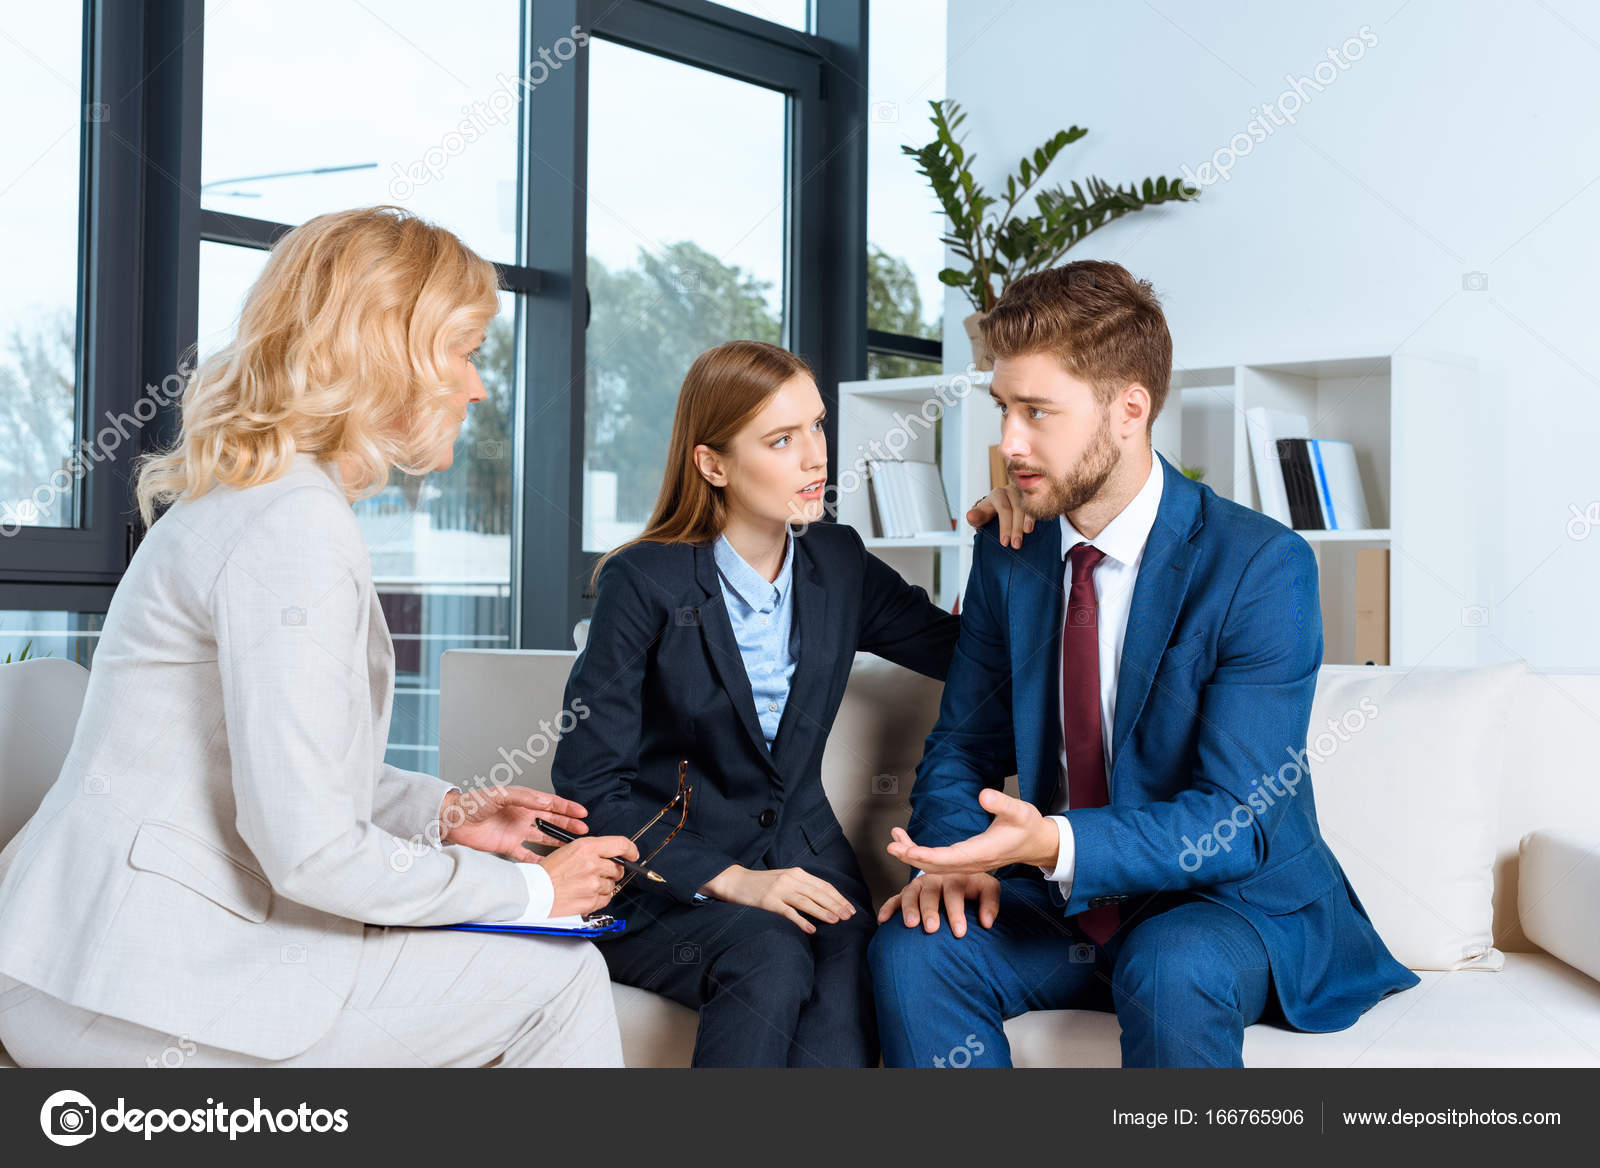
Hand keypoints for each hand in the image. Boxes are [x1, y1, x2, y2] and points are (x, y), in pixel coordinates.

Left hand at [440, 785, 587, 854]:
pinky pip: (527, 855)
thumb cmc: (472, 803)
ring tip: (573, 845)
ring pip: (543, 837)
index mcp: (523, 801)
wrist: (453, 820)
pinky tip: (549, 865)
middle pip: (551, 820)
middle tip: (584, 830)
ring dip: (557, 840)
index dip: (567, 808)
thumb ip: (523, 797)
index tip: (582, 813)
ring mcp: (516, 832)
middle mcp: (522, 816)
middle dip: (568, 824)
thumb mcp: (500, 794)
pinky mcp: (507, 846)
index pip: (550, 804)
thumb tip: (545, 801)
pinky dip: (538, 861)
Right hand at [541, 835, 640, 917]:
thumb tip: (612, 855)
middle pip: (618, 867)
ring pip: (612, 884)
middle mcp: (593, 864)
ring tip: (584, 884)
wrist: (534, 891)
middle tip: (596, 873)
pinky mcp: (591, 901)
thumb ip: (593, 850)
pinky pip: (606, 898)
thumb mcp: (570, 849)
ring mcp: (593, 884)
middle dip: (611, 870)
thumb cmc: (548, 871)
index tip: (633, 855)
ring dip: (603, 885)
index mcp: (587, 847)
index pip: (621, 845)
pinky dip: (599, 897)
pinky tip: (584, 893)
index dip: (631, 850)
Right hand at [700, 865, 856, 933]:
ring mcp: (779, 890)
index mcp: (797, 873)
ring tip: (836, 921)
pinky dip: (801, 921)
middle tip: (848, 916)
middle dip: (835, 905)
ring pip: (806, 901)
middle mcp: (790, 879)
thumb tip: (825, 901)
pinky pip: (788, 912)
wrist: (736, 881)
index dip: (838, 897)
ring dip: (823, 911)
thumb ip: (802, 886)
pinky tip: (811, 930)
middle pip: (818, 893)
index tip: (850, 908)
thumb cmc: (763, 883)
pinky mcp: (768, 902)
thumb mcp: (785, 879)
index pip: (823, 885)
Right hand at [876, 872, 999, 937]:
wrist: (960, 872)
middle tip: (932, 929)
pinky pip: (896, 898)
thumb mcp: (988, 889)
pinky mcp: (909, 891)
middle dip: (930, 911)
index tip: (960, 933)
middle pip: (930, 892)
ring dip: (909, 908)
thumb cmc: (974, 886)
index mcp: (955, 875)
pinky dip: (888, 907)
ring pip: (911, 893)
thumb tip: (987, 923)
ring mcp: (920, 884)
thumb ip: (990, 904)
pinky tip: (882, 920)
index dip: (957, 913)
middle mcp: (935, 878)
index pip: (955, 893)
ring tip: (910, 925)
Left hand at [885, 788, 1058, 874]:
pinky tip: (910, 843)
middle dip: (912, 857)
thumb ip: (1002, 803)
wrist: (1037, 843)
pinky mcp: (967, 861)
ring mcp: (970, 864)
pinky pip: (941, 862)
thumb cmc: (1028, 826)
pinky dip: (923, 854)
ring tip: (894, 842)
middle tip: (891, 847)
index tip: (908, 851)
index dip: (927, 856)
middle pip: (938, 866)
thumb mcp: (1020, 811)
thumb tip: (983, 794)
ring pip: (937, 866)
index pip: (950, 858)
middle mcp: (974, 862)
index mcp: (983, 851)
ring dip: (913, 855)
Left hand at [965, 482, 1033, 548]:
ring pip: (1028, 506)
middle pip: (1017, 508)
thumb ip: (976, 517)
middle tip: (1016, 545)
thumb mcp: (980, 516)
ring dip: (1028, 521)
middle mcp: (1011, 491)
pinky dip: (1037, 516)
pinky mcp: (1033, 497)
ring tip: (1027, 534)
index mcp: (997, 494)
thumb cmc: (989, 513)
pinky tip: (1037, 526)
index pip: (1003, 508)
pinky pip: (1037, 505)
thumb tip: (970, 516)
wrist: (998, 508)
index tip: (1005, 543)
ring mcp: (1023, 493)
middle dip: (1016, 528)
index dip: (1005, 526)